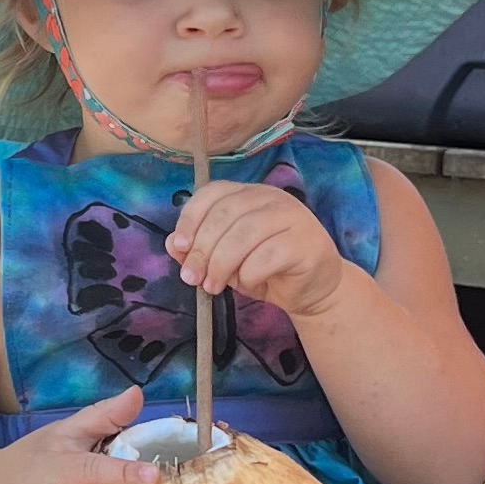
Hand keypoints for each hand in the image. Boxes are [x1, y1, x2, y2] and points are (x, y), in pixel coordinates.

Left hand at [166, 181, 349, 324]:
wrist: (312, 291)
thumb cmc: (266, 270)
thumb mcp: (225, 260)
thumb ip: (199, 249)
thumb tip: (172, 244)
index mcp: (248, 194)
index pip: (213, 193)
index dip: (190, 218)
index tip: (180, 247)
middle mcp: (271, 198)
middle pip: (225, 214)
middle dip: (202, 249)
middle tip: (192, 278)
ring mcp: (292, 217)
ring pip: (245, 233)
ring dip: (221, 264)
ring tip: (213, 286)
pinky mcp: (306, 242)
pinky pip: (267, 255)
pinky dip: (249, 274)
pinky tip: (248, 284)